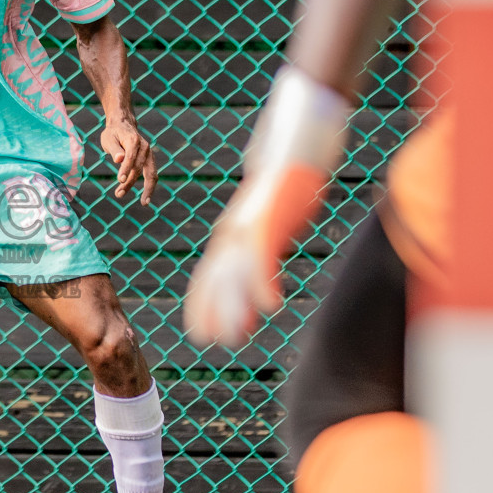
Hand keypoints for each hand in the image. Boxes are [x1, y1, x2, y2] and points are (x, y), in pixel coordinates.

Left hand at [99, 118, 157, 204]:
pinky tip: (145, 198)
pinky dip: (150, 186)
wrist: (124, 125)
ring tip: (143, 203)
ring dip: (147, 188)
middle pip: (141, 168)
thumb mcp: (108, 138)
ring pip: (151, 173)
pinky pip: (152, 174)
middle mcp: (145, 147)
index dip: (125, 169)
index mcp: (133, 141)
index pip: (130, 157)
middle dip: (130, 182)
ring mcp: (149, 154)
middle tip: (118, 194)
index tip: (119, 180)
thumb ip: (114, 149)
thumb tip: (119, 159)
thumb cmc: (113, 133)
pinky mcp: (150, 160)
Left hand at [183, 164, 326, 347]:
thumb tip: (262, 263)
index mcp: (229, 234)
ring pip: (235, 274)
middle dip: (214, 312)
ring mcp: (247, 228)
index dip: (202, 305)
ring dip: (236, 307)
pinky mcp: (266, 222)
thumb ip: (261, 243)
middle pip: (216, 279)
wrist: (290, 151)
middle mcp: (231, 233)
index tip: (201, 332)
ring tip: (239, 334)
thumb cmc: (282, 186)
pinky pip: (262, 258)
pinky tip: (271, 306)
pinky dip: (263, 283)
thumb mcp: (266, 220)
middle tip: (217, 341)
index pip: (208, 276)